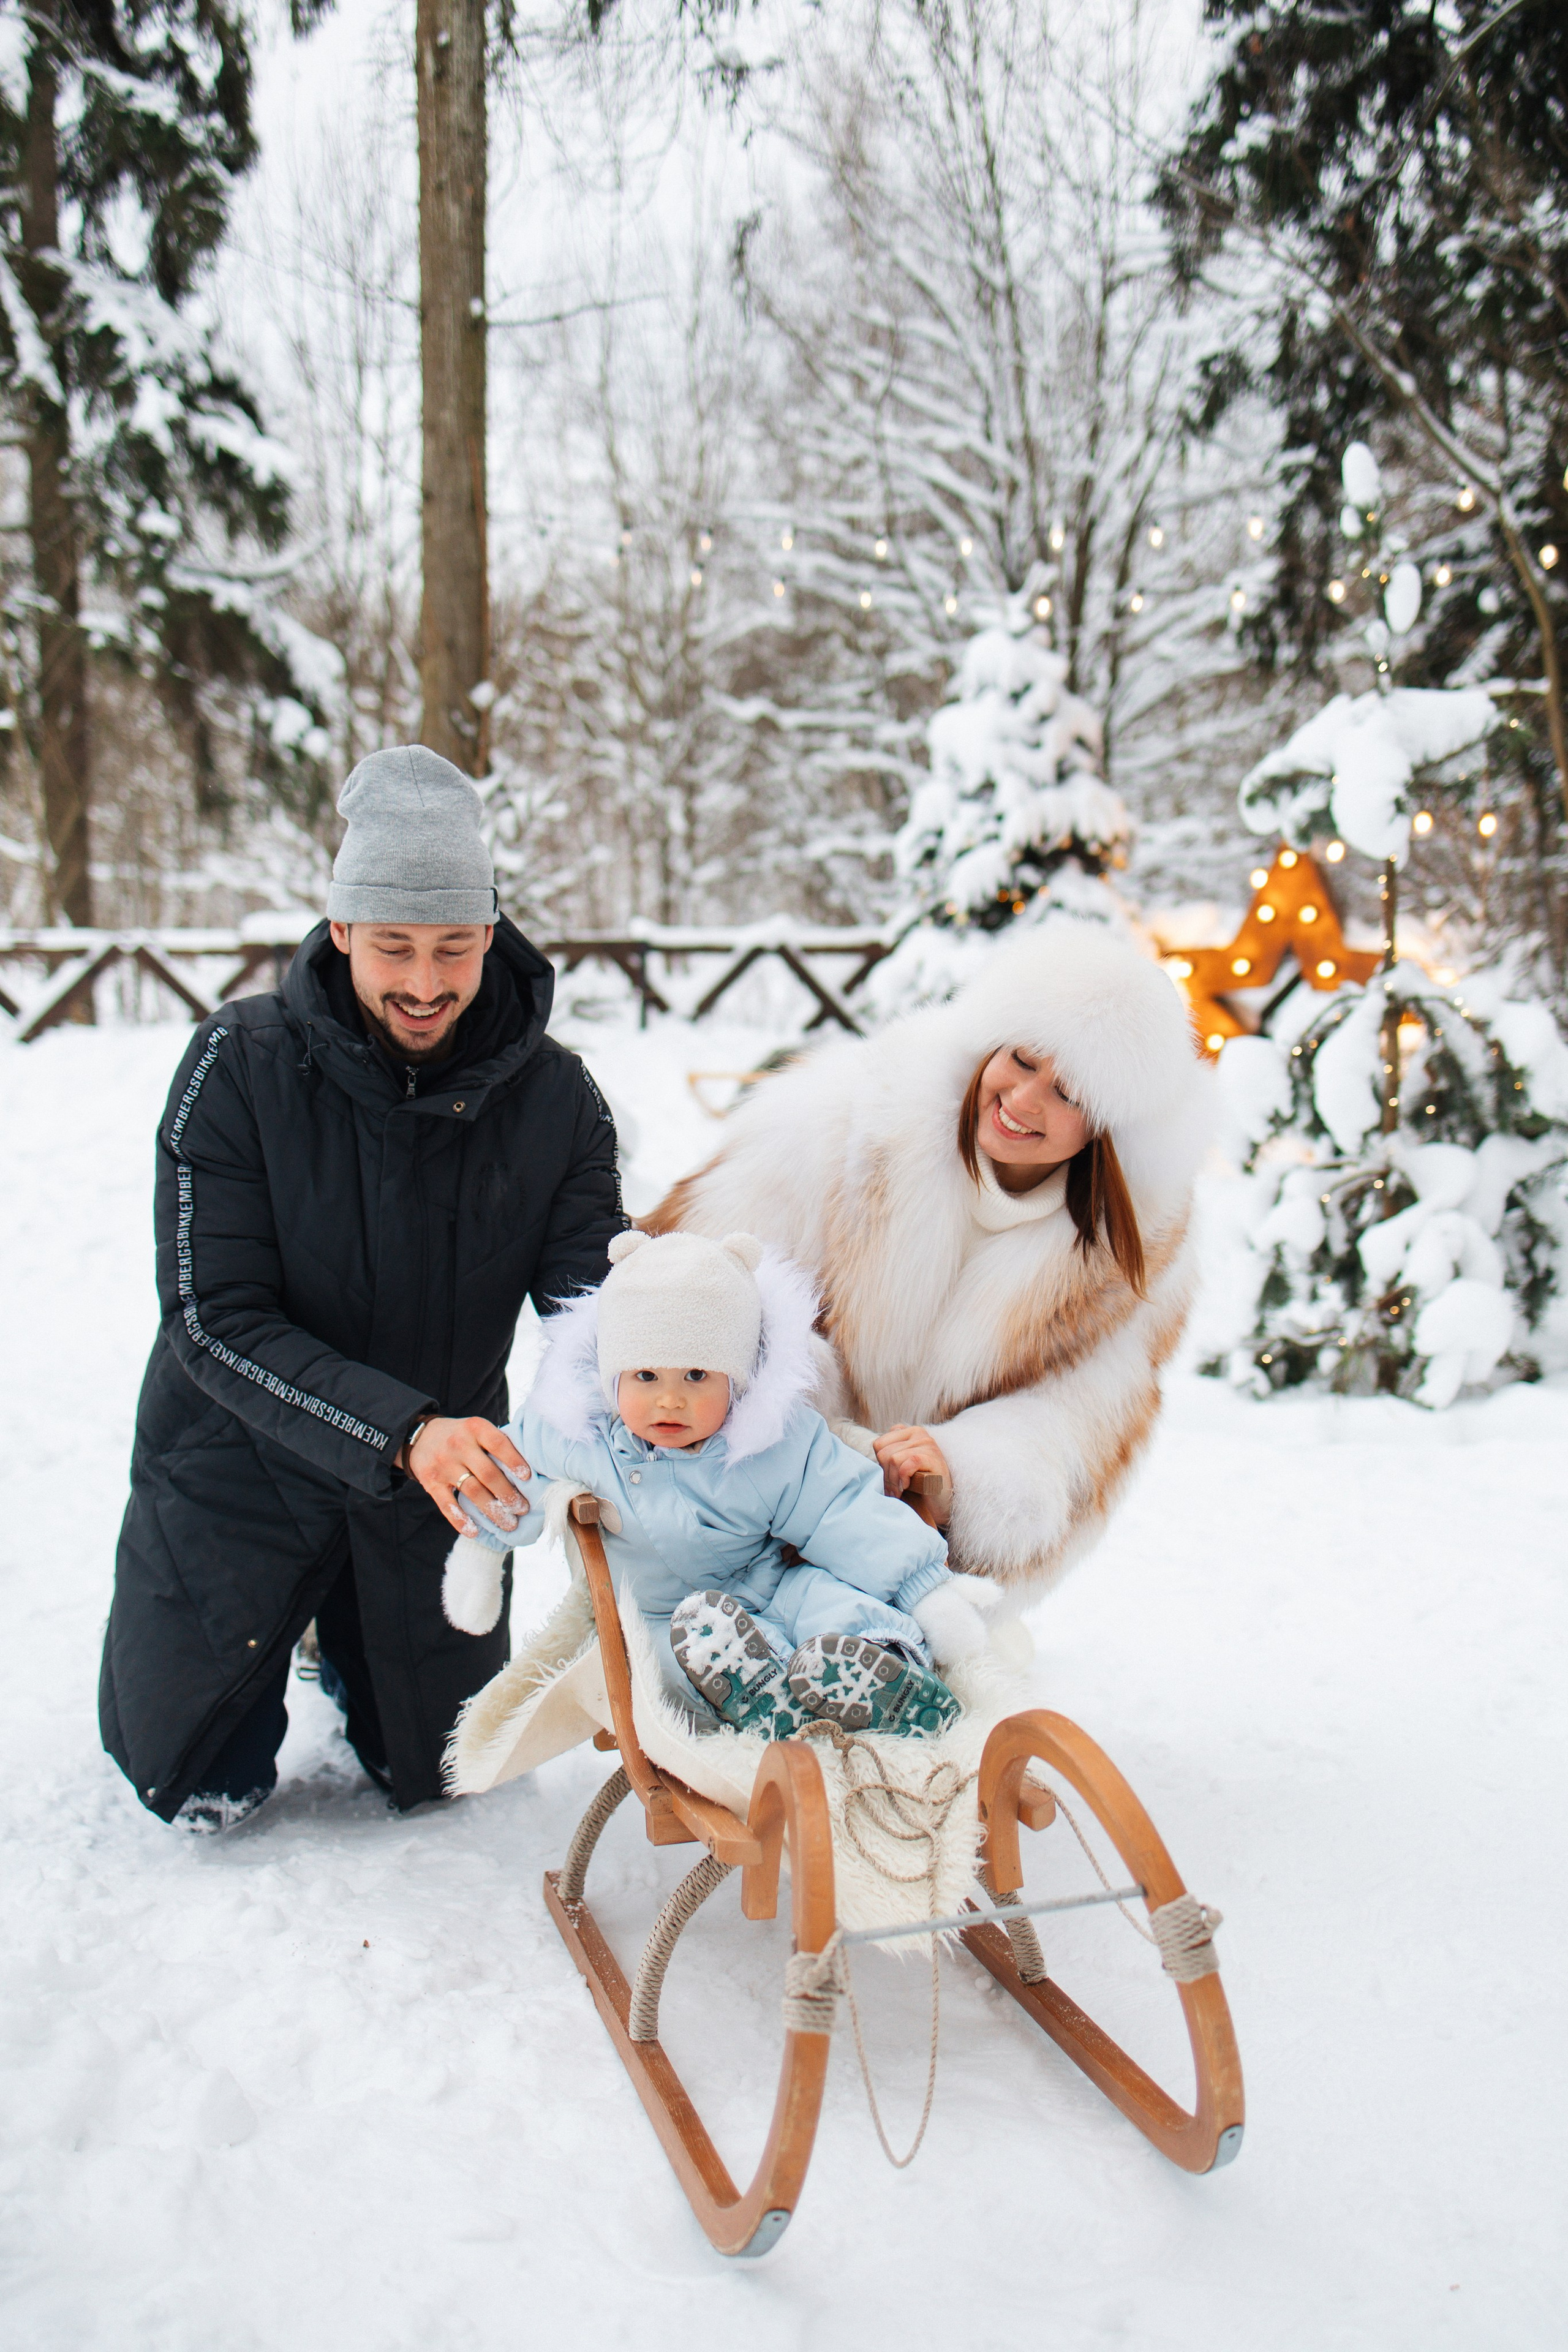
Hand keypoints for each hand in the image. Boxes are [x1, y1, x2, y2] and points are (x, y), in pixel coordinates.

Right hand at [406, 1416, 530, 1537]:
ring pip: (472, 1492)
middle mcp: (458, 1444)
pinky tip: (474, 1532)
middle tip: (523, 1509)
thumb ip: (497, 1443)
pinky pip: (447, 1505)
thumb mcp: (477, 1429)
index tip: (528, 1478)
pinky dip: (460, 1520)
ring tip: (508, 1523)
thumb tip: (529, 1469)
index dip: (514, 1461)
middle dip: (508, 1494)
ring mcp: (443, 1464)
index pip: (498, 1443)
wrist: (419, 1437)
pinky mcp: (430, 1482)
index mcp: (475, 1428)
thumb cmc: (460, 1436)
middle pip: (488, 1473)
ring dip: (492, 1511)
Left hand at [873, 1424, 951, 1504]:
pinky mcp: (935, 1459)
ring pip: (894, 1459)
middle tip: (893, 1489)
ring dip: (894, 1480)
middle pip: (885, 1453)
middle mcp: (919, 1433)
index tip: (889, 1478)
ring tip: (899, 1490)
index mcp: (907, 1432)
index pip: (879, 1444)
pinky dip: (904, 1478)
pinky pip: (909, 1463)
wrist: (939, 1503)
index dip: (880, 1465)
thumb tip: (860, 1462)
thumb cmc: (916, 1485)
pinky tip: (908, 1486)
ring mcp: (929, 1444)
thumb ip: (886, 1456)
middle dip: (886, 1475)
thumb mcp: (898, 1466)